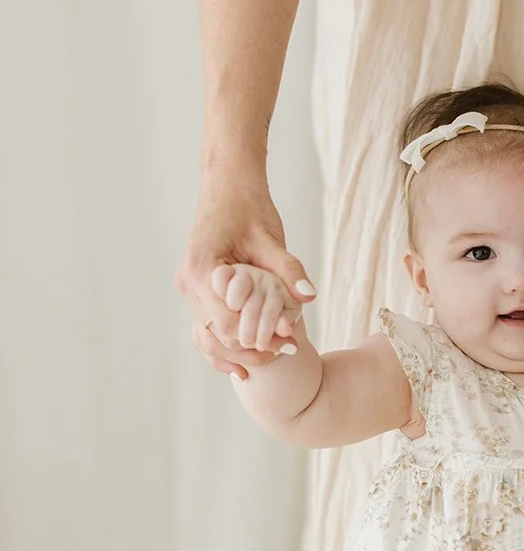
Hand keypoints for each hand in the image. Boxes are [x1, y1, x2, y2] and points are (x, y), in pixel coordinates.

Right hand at [176, 172, 316, 378]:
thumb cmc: (248, 207)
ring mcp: (188, 288)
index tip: (290, 342)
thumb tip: (308, 297)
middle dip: (251, 348)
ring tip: (270, 359)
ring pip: (205, 337)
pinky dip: (222, 346)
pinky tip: (244, 365)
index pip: (228, 322)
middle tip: (289, 351)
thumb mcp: (271, 238)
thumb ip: (288, 270)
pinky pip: (204, 327)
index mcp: (202, 269)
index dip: (259, 337)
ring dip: (235, 353)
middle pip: (217, 335)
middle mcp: (188, 283)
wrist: (227, 185)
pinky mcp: (196, 289)